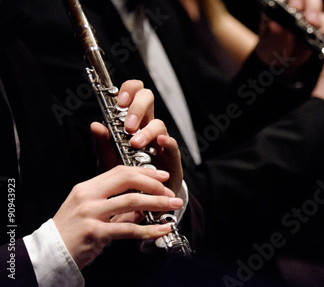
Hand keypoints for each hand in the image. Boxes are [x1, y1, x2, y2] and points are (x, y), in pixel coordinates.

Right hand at [53, 166, 183, 269]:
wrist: (48, 255)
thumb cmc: (70, 234)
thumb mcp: (89, 212)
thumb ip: (115, 207)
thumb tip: (143, 207)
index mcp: (87, 187)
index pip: (120, 171)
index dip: (144, 172)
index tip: (161, 176)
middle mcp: (88, 196)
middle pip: (127, 180)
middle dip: (154, 184)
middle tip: (170, 191)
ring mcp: (90, 213)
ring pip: (132, 201)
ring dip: (157, 203)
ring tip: (173, 206)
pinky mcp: (95, 232)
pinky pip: (128, 229)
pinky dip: (149, 229)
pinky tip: (162, 229)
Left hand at [92, 80, 183, 194]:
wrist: (143, 199)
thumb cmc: (127, 176)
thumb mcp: (109, 162)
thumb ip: (103, 145)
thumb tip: (96, 125)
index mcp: (131, 121)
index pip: (132, 94)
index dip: (128, 91)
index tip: (119, 102)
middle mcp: (146, 126)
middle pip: (148, 98)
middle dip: (138, 107)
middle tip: (128, 125)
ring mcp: (160, 140)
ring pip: (159, 123)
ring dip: (146, 131)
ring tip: (135, 144)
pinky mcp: (171, 156)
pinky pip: (173, 143)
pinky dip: (167, 141)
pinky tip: (160, 143)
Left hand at [255, 0, 323, 77]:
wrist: (282, 63)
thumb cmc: (272, 49)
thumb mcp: (269, 45)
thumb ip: (272, 36)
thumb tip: (275, 25)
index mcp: (280, 2)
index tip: (296, 9)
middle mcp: (298, 4)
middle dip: (314, 7)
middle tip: (314, 23)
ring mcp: (312, 14)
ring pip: (323, 11)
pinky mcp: (323, 26)